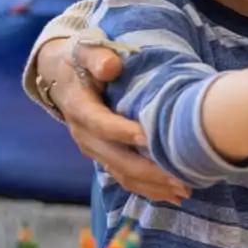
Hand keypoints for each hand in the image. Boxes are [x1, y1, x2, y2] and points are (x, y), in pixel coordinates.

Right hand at [36, 37, 190, 203]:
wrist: (63, 77)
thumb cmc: (81, 61)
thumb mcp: (86, 52)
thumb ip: (97, 58)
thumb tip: (111, 66)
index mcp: (79, 109)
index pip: (101, 124)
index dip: (122, 132)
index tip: (149, 138)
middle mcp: (85, 135)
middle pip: (116, 158)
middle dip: (148, 170)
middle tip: (180, 177)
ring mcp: (95, 150)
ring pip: (123, 174)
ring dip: (152, 185)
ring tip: (184, 191)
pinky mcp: (105, 157)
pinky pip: (125, 178)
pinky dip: (148, 189)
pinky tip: (173, 195)